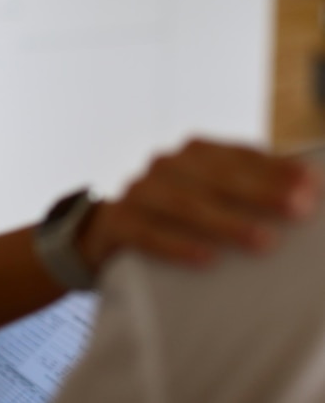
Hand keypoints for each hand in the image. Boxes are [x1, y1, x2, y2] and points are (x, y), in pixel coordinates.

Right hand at [77, 139, 321, 269]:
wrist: (108, 229)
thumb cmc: (172, 214)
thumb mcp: (203, 194)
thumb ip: (240, 191)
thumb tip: (301, 195)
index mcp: (190, 153)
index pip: (237, 154)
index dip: (273, 168)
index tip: (309, 185)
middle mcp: (163, 165)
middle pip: (214, 177)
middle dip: (259, 192)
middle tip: (297, 210)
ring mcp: (137, 191)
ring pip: (183, 204)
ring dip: (226, 222)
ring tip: (263, 242)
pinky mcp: (117, 221)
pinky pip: (148, 233)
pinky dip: (178, 245)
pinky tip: (207, 259)